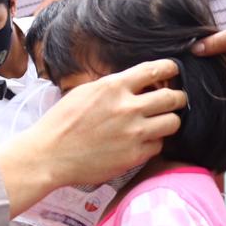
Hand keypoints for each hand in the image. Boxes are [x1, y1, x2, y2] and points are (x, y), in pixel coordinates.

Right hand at [0, 60, 184, 214]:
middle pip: (173, 97)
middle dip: (176, 98)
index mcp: (113, 87)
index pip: (156, 69)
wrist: (48, 155)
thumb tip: (137, 83)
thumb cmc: (61, 123)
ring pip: (173, 122)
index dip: (170, 69)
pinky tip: (141, 142)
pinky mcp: (134, 156)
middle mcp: (128, 107)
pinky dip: (153, 143)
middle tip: (173, 101)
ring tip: (159, 123)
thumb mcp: (84, 92)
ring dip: (168, 121)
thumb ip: (113, 86)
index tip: (173, 72)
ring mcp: (133, 133)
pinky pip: (159, 145)